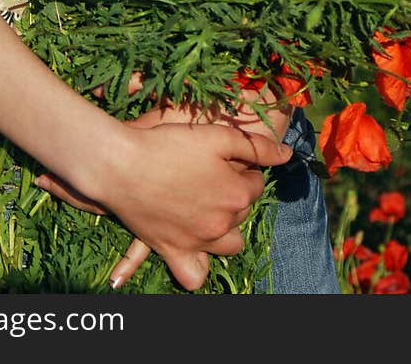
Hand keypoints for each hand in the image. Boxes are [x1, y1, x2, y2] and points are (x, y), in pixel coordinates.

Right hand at [34, 76, 293, 290]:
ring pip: (229, 245)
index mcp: (238, 193)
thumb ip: (256, 146)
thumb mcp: (217, 135)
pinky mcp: (174, 252)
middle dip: (236, 195)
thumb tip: (288, 155)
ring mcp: (199, 241)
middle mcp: (223, 223)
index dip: (245, 168)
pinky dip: (198, 268)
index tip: (229, 158)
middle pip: (243, 212)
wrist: (123, 164)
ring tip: (210, 211)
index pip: (257, 184)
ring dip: (226, 231)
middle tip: (214, 176)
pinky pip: (194, 276)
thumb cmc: (170, 143)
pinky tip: (195, 251)